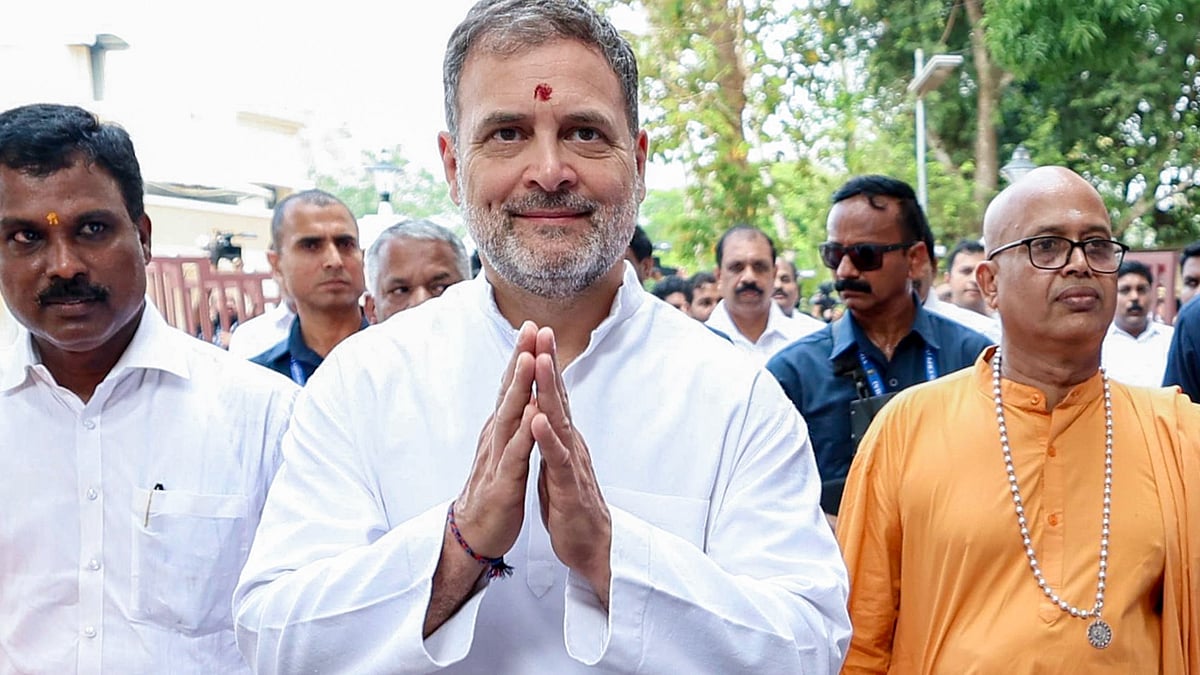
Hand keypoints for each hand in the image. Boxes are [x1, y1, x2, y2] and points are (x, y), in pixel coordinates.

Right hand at [452, 321, 539, 560]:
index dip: (522, 357)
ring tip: (529, 360)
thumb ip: (510, 423)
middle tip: (529, 328)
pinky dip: (524, 434)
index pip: (512, 387)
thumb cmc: (495, 490)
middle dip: (520, 359)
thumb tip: (519, 395)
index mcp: (501, 430)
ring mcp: (497, 459)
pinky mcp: (503, 483)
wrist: (476, 534)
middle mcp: (496, 437)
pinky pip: (515, 455)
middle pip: (508, 392)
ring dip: (519, 387)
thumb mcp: (504, 450)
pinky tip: (533, 416)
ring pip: (509, 417)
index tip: (532, 327)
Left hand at [532, 327, 612, 605]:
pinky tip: (538, 419)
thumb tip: (545, 411)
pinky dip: (547, 438)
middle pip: (559, 396)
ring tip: (538, 361)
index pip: (553, 394)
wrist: (591, 546)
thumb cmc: (571, 505)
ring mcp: (572, 462)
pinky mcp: (568, 486)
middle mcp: (571, 443)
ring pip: (559, 420)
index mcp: (564, 438)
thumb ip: (552, 436)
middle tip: (541, 330)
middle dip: (548, 362)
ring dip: (548, 390)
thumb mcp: (556, 463)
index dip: (544, 363)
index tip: (535, 333)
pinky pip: (557, 458)